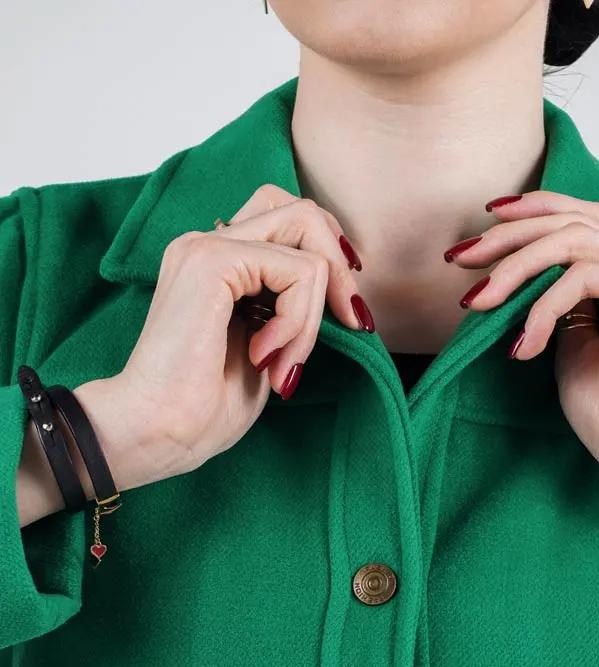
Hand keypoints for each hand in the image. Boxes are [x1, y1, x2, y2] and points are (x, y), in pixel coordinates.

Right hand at [75, 186, 374, 493]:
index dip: (331, 262)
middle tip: (351, 326)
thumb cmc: (205, 409)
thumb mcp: (269, 350)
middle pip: (304, 214)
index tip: (350, 319)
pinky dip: (299, 321)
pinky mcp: (212, 262)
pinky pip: (299, 271)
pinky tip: (264, 356)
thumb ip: (293, 311)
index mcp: (217, 263)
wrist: (161, 432)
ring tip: (285, 365)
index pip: (292, 224)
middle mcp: (208, 243)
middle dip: (339, 273)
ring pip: (307, 245)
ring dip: (314, 313)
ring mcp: (206, 246)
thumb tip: (342, 294)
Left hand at [446, 190, 598, 503]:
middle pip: (574, 219)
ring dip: (517, 266)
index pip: (578, 223)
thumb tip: (513, 275)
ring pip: (576, 240)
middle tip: (462, 259)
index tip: (474, 244)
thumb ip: (551, 307)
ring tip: (480, 302)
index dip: (526, 219)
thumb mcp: (568, 352)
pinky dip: (545, 306)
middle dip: (510, 235)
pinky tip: (526, 347)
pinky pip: (587, 275)